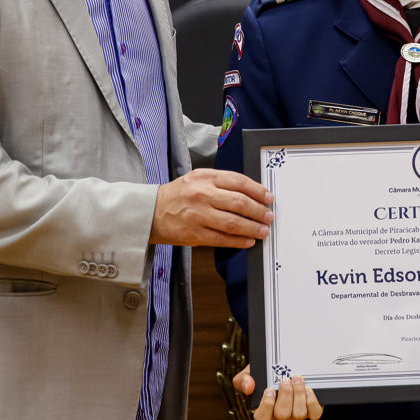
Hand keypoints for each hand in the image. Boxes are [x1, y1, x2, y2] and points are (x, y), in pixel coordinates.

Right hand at [149, 167, 273, 246]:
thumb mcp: (198, 178)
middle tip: (269, 216)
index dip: (258, 191)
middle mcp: (203, 195)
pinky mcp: (195, 234)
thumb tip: (251, 193)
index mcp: (206, 178)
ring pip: (233, 223)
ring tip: (263, 230)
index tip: (268, 198)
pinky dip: (239, 241)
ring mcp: (199, 215)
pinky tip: (248, 241)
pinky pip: (222, 239)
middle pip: (240, 203)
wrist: (150, 211)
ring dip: (252, 228)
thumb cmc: (178, 194)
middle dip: (259, 211)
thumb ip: (222, 182)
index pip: (239, 182)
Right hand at [234, 365, 323, 419]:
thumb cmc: (266, 372)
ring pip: (299, 414)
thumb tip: (248, 387)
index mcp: (265, 409)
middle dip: (285, 396)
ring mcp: (296, 413)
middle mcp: (281, 414)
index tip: (269, 389)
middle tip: (285, 379)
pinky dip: (312, 402)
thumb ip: (243, 379)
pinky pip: (314, 413)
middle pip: (282, 415)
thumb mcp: (251, 372)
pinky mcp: (311, 409)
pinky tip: (309, 388)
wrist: (286, 365)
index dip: (266, 406)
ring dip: (299, 395)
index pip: (262, 419)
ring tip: (297, 379)